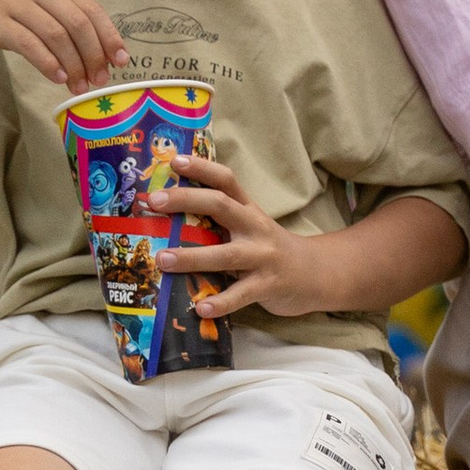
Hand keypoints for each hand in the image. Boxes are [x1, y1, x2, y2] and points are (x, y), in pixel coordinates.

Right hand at [0, 0, 128, 94]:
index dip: (109, 38)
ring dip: (73, 65)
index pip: (92, 11)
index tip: (121, 62)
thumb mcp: (42, 16)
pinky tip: (58, 78)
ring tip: (78, 86)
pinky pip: (29, 42)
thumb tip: (105, 60)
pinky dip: (48, 62)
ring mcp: (14, 0)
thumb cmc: (8, 18)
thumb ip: (70, 30)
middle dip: (93, 56)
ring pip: (56, 35)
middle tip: (99, 81)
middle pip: (78, 24)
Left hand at [150, 155, 334, 319]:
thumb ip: (220, 222)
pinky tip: (201, 308)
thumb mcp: (250, 227)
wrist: (316, 274)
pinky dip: (221, 302)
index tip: (174, 160)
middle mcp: (256, 228)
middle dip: (186, 200)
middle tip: (154, 202)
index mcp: (249, 210)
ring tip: (163, 260)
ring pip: (226, 254)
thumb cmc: (269, 250)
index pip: (226, 181)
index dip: (201, 168)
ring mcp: (263, 256)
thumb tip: (167, 221)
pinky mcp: (268, 285)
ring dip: (192, 257)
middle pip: (221, 205)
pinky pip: (242, 294)